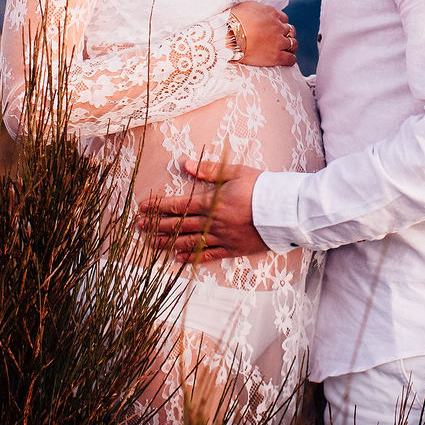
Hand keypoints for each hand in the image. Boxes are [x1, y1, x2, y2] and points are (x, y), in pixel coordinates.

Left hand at [138, 156, 269, 263]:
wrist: (285, 211)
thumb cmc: (261, 188)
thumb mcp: (236, 173)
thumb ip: (209, 171)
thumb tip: (186, 165)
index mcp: (213, 202)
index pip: (179, 206)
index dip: (159, 207)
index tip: (143, 208)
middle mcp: (214, 222)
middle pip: (180, 225)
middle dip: (157, 226)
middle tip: (139, 227)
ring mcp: (223, 238)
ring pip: (190, 243)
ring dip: (169, 243)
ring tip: (152, 244)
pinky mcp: (233, 249)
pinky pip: (209, 255)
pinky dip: (192, 258)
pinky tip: (178, 259)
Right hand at [229, 1, 295, 67]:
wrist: (227, 36)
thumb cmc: (232, 21)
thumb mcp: (246, 7)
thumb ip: (257, 9)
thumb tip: (257, 12)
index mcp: (272, 13)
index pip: (284, 19)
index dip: (280, 25)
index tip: (274, 29)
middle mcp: (278, 26)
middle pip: (290, 31)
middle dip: (286, 35)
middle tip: (278, 40)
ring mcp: (279, 41)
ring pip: (293, 44)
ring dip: (290, 46)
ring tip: (284, 50)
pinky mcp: (277, 56)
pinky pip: (291, 58)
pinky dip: (290, 59)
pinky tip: (286, 59)